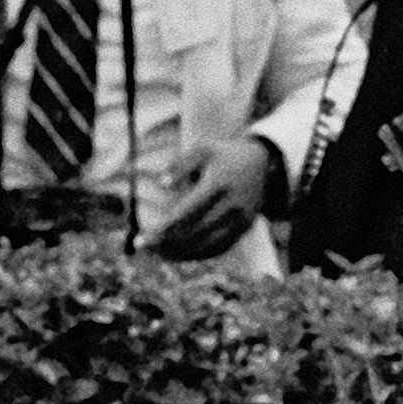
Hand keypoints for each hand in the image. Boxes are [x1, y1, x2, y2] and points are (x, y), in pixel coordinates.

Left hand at [147, 137, 274, 259]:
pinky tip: (179, 254)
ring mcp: (240, 219)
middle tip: (144, 247)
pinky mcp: (244, 228)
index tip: (141, 239)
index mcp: (218, 185)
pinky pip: (219, 248)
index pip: (186, 214)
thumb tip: (162, 183)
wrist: (261, 161)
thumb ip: (180, 165)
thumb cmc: (223, 154)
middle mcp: (231, 205)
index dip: (162, 229)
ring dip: (180, 253)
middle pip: (194, 233)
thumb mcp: (201, 148)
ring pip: (206, 246)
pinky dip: (198, 254)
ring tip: (158, 253)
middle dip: (166, 244)